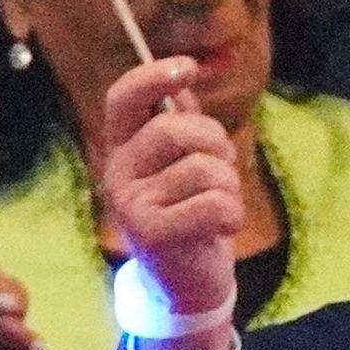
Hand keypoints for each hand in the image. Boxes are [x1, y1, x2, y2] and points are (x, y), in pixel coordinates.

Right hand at [101, 56, 240, 324]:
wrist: (184, 281)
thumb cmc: (189, 213)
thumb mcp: (181, 163)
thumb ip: (181, 121)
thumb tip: (184, 80)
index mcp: (123, 148)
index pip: (123, 98)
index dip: (152, 76)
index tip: (187, 68)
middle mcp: (117, 171)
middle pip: (175, 128)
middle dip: (216, 143)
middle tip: (222, 169)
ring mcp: (130, 203)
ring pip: (203, 168)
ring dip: (229, 185)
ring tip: (219, 205)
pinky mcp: (151, 233)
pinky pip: (213, 204)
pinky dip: (232, 214)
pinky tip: (223, 226)